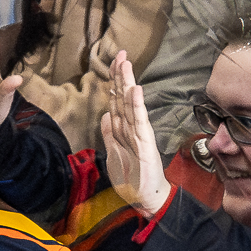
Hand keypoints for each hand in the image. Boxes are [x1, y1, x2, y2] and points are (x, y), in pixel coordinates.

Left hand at [100, 51, 170, 218]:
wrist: (145, 197)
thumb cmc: (131, 177)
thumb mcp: (112, 154)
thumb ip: (109, 134)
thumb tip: (105, 115)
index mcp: (122, 129)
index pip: (116, 101)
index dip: (113, 82)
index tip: (110, 63)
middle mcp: (131, 127)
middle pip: (123, 97)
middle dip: (120, 75)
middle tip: (120, 53)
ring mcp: (139, 133)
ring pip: (130, 104)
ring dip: (128, 84)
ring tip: (126, 63)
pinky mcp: (144, 143)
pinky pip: (139, 121)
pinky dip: (136, 106)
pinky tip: (135, 91)